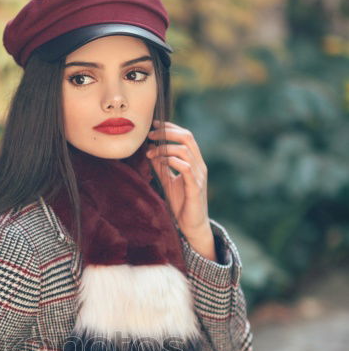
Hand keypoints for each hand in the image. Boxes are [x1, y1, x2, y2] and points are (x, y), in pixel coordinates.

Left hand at [145, 120, 210, 238]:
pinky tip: (160, 162)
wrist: (192, 225)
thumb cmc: (182, 204)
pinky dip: (171, 161)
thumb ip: (162, 167)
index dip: (171, 127)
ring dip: (164, 148)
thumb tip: (151, 152)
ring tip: (150, 153)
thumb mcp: (169, 181)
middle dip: (167, 132)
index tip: (154, 125)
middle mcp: (200, 165)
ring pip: (185, 150)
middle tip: (150, 135)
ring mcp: (199, 175)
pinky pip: (185, 168)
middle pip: (187, 137)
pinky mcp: (195, 187)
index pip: (186, 136)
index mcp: (195, 162)